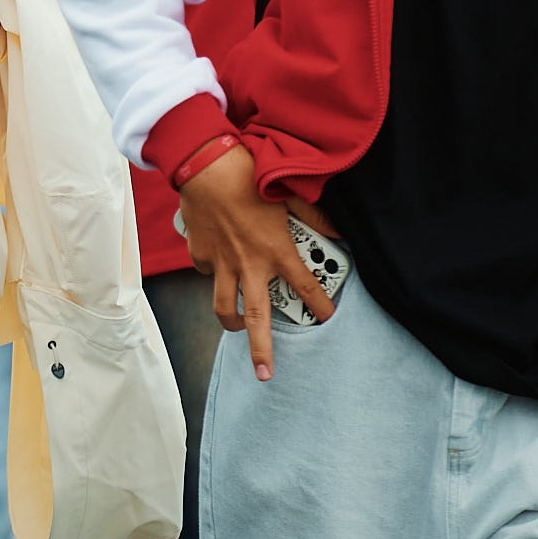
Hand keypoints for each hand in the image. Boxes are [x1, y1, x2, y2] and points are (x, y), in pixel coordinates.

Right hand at [176, 145, 335, 381]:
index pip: (305, 287)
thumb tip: (336, 230)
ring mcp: (221, 262)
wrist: (205, 165)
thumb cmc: (249, 176)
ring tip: (240, 329)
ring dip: (233, 322)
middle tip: (265, 373)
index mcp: (276, 250)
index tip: (326, 316)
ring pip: (223, 305)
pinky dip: (214, 274)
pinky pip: (207, 272)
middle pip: (257, 317)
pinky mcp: (200, 253)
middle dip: (261, 350)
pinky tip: (219, 267)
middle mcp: (249, 264)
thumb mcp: (289, 194)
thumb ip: (314, 217)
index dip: (319, 305)